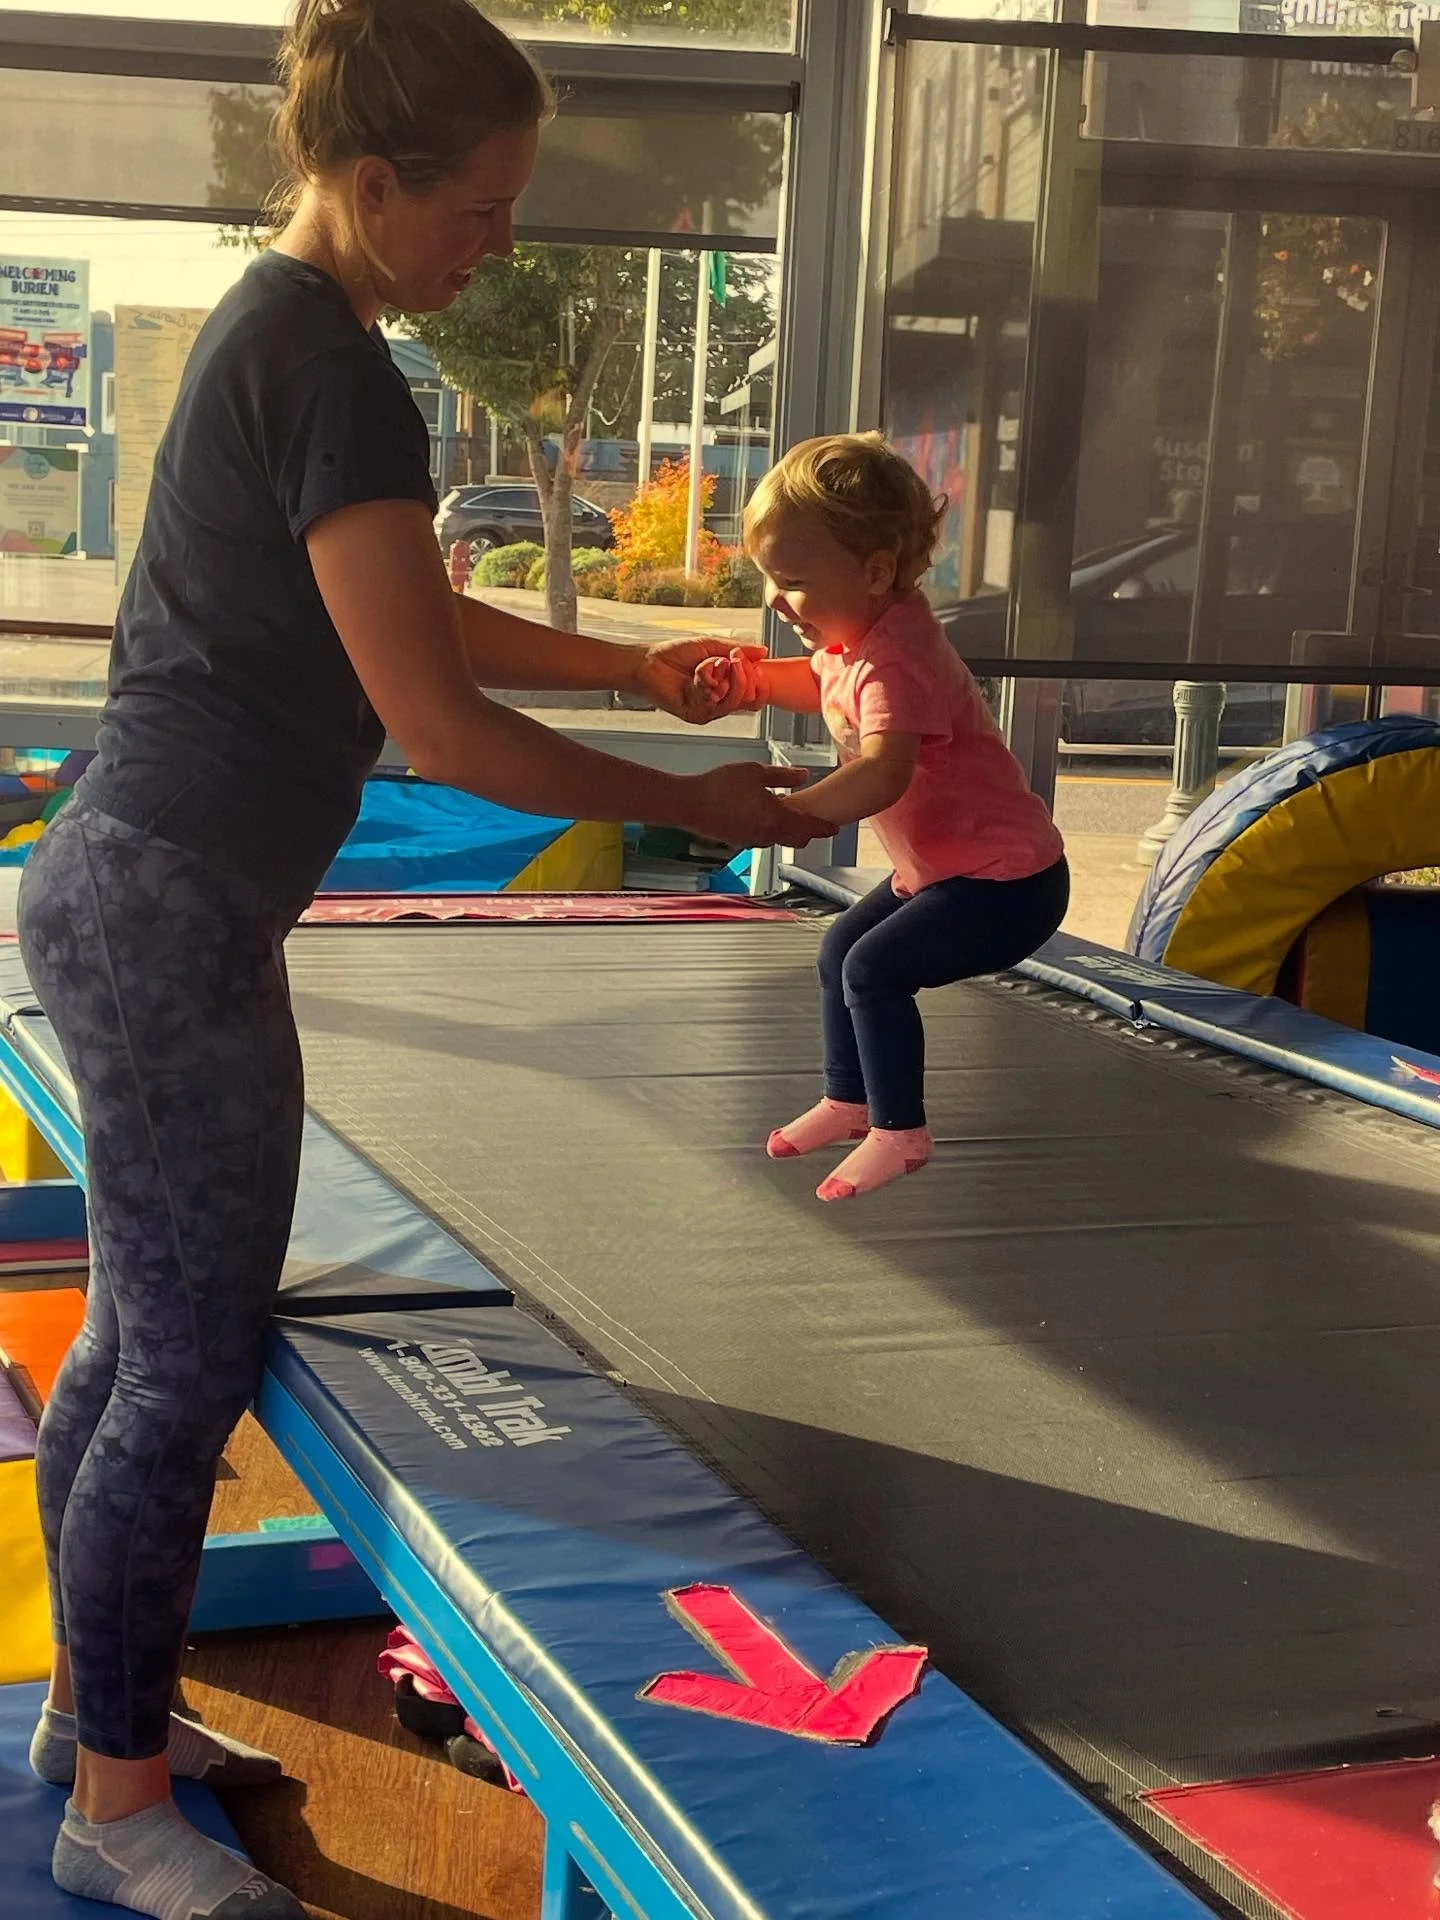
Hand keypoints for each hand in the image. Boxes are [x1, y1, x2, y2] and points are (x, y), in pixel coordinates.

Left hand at [633, 638, 768, 723]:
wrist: (648, 662)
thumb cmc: (674, 654)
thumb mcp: (712, 646)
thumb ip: (739, 650)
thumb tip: (763, 651)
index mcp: (727, 687)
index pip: (756, 695)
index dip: (760, 681)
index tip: (754, 663)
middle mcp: (720, 701)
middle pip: (750, 700)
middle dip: (745, 676)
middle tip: (733, 658)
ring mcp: (708, 710)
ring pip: (733, 701)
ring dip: (724, 677)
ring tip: (710, 663)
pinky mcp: (695, 715)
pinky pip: (713, 701)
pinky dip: (706, 681)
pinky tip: (696, 674)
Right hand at [684, 762, 828, 848]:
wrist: (689, 804)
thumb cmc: (720, 785)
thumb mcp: (755, 771)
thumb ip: (783, 776)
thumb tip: (804, 775)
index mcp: (776, 817)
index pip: (810, 827)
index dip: (825, 828)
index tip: (836, 827)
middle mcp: (767, 834)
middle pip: (798, 839)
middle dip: (810, 832)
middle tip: (817, 823)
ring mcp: (753, 841)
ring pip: (780, 840)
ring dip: (789, 831)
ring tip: (790, 814)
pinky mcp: (739, 841)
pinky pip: (764, 838)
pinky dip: (771, 830)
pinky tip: (765, 815)